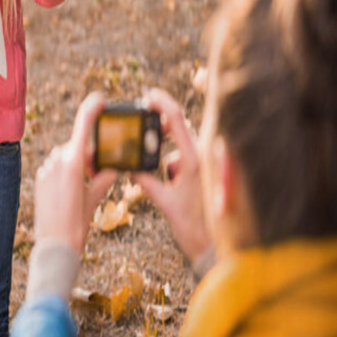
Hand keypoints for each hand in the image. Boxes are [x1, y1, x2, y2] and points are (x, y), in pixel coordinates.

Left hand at [34, 92, 116, 253]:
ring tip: (79, 192)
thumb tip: (113, 166)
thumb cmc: (77, 224)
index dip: (93, 108)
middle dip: (87, 157)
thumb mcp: (95, 198)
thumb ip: (104, 177)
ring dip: (75, 167)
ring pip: (66, 158)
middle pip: (77, 147)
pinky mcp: (39, 178)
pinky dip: (63, 175)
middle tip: (95, 175)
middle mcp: (57, 160)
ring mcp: (46, 169)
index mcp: (72, 162)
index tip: (101, 99)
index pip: (84, 124)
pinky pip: (55, 168)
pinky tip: (67, 194)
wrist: (54, 247)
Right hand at [133, 89, 211, 265]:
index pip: (177, 120)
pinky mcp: (193, 171)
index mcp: (192, 158)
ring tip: (148, 146)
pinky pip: (175, 156)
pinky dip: (164, 159)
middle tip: (142, 109)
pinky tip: (159, 174)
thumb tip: (130, 168)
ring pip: (175, 141)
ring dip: (161, 141)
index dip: (162, 103)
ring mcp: (196, 163)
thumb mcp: (163, 201)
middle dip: (159, 116)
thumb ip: (146, 182)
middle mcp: (197, 157)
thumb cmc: (190, 223)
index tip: (148, 95)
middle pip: (177, 124)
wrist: (207, 242)